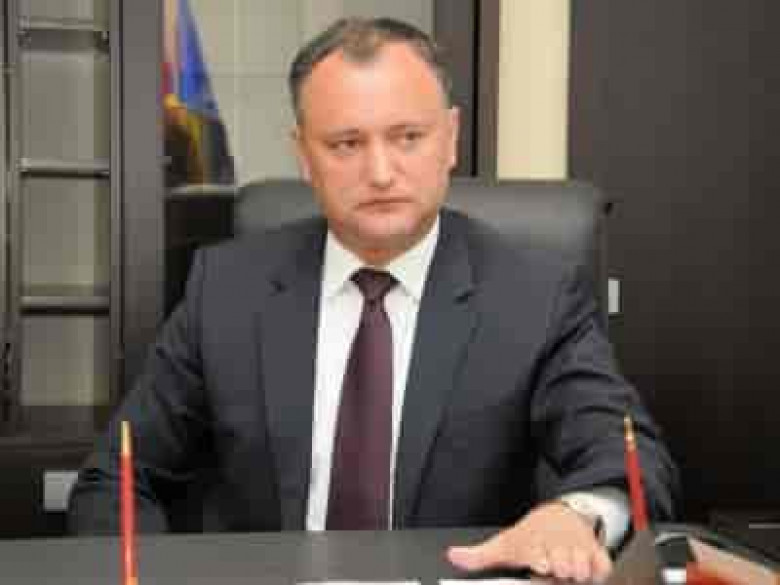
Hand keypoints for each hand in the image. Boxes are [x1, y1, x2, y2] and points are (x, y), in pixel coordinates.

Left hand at [446, 502, 611, 582]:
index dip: (541, 561)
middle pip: (563, 568)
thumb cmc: (531, 535)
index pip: (540, 556)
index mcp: (534, 545)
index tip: (542, 564)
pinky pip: (602, 569)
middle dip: (559, 572)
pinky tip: (584, 569)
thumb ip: (478, 555)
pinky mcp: (596, 553)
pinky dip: (596, 572)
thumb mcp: (504, 543)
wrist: (562, 514)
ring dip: (576, 573)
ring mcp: (578, 549)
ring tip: (566, 569)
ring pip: (582, 570)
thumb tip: (453, 556)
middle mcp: (557, 546)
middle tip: (553, 567)